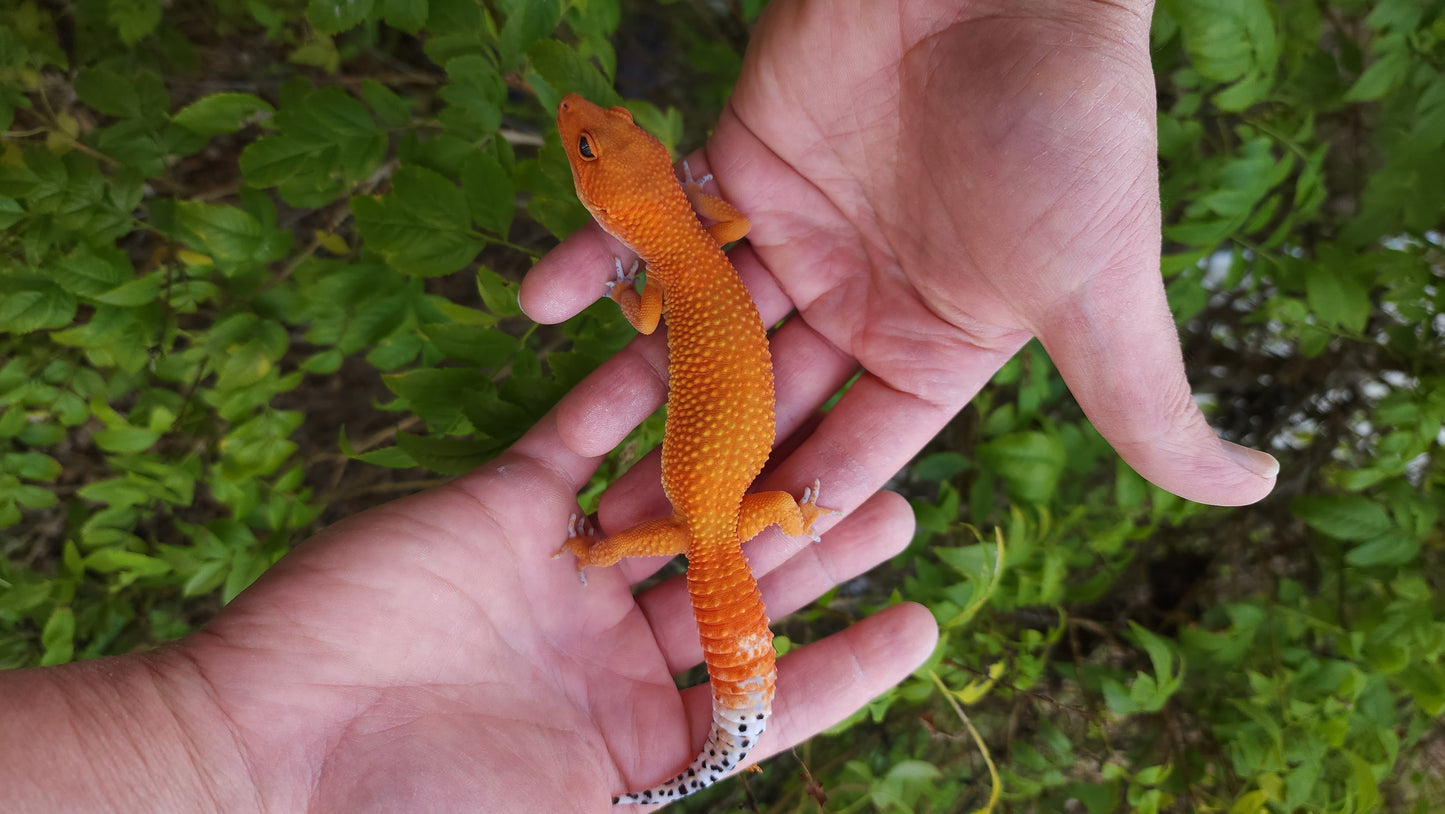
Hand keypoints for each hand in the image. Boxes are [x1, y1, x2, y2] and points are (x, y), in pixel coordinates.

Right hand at [3, 348, 932, 812]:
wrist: (264, 748)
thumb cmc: (412, 812)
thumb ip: (650, 810)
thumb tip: (744, 797)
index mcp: (634, 740)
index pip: (764, 695)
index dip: (844, 663)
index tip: (922, 624)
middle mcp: (606, 653)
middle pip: (734, 584)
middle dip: (813, 542)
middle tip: (897, 499)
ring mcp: (554, 575)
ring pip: (671, 500)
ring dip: (744, 457)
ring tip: (826, 414)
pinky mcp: (496, 507)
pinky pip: (577, 437)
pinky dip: (629, 397)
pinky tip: (695, 357)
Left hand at [522, 0, 1278, 507]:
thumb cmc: (1067, 129)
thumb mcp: (1102, 289)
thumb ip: (1142, 405)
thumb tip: (1254, 489)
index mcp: (930, 352)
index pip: (845, 461)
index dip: (786, 525)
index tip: (720, 587)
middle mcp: (853, 303)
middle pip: (757, 409)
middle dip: (691, 471)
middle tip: (619, 540)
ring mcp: (789, 236)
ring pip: (696, 330)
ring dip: (631, 384)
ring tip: (564, 448)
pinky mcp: (735, 162)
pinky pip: (656, 222)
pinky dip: (601, 253)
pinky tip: (535, 302)